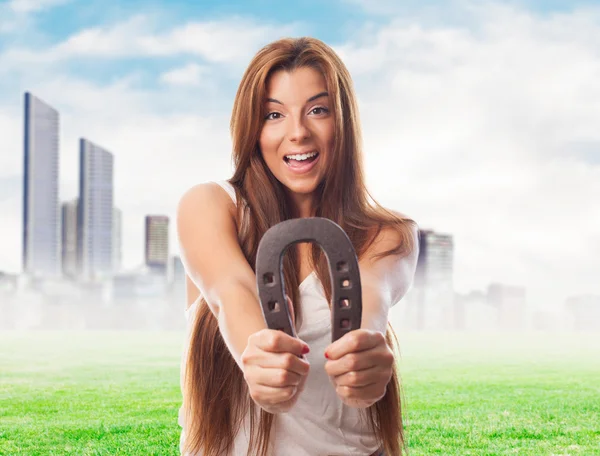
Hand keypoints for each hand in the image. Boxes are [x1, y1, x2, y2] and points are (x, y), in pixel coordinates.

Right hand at [241, 296, 309, 413]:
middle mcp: (249, 357)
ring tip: (296, 376)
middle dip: (301, 365)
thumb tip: (285, 299)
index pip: (276, 340)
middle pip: (285, 360)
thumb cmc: (280, 355)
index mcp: (256, 339)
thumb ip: (286, 317)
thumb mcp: (285, 336)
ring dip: (297, 378)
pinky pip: (284, 393)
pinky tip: (289, 386)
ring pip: (285, 377)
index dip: (295, 345)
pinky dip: (292, 391)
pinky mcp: (256, 394)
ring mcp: (251, 377)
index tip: (304, 349)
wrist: (266, 378)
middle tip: (303, 366)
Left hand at [324, 329, 393, 408]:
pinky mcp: (379, 391)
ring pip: (353, 378)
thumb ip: (339, 346)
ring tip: (337, 376)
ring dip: (338, 379)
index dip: (337, 349)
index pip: (355, 340)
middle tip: (329, 368)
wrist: (369, 370)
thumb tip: (329, 354)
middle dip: (334, 366)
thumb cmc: (355, 354)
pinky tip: (342, 386)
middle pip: (352, 361)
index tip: (328, 354)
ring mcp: (384, 374)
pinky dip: (342, 390)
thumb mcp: (349, 343)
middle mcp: (384, 356)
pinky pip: (353, 392)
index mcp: (377, 338)